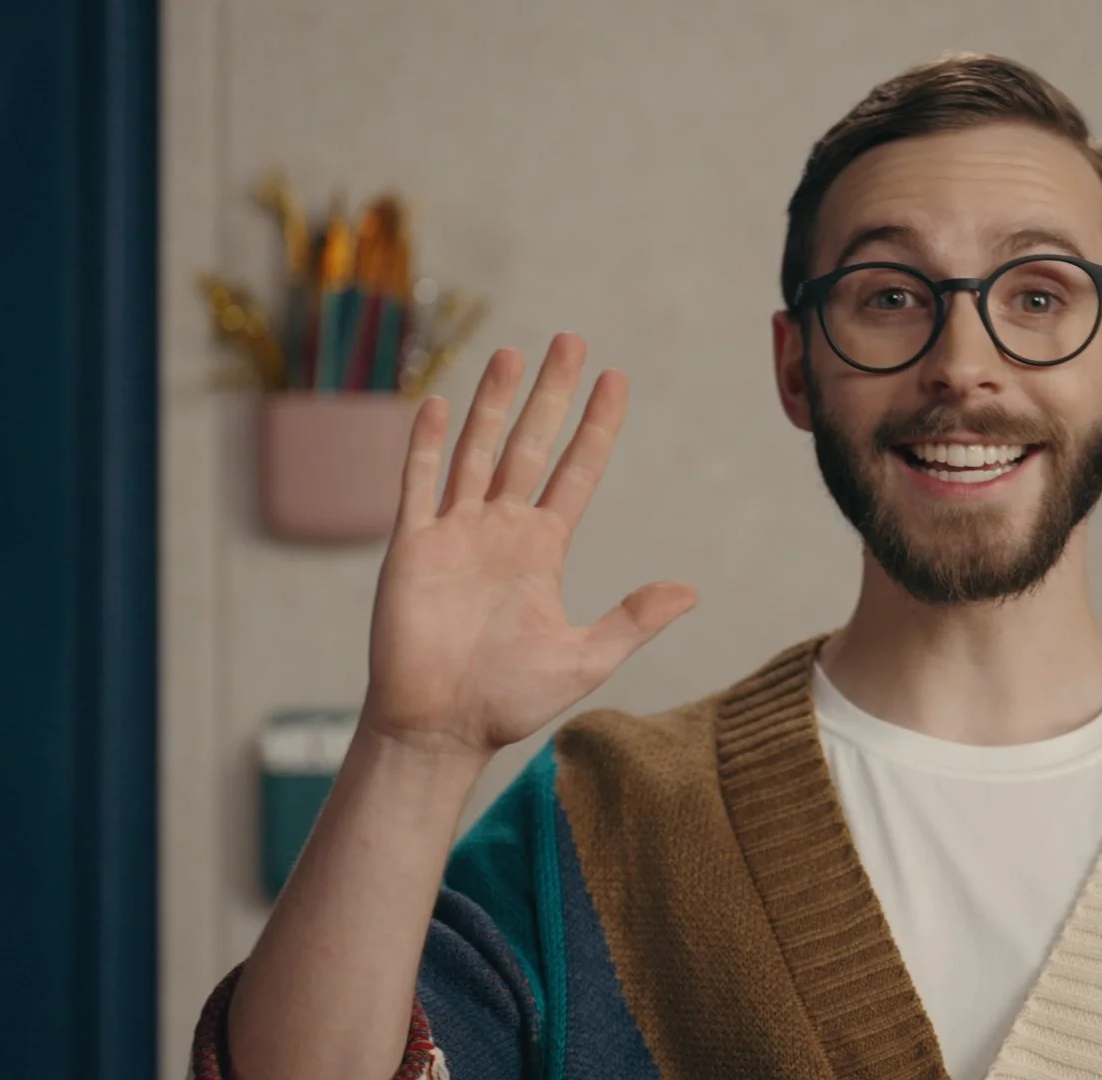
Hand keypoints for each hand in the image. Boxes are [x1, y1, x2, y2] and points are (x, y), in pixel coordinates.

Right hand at [362, 333, 695, 757]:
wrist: (440, 727)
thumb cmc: (508, 701)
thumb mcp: (586, 657)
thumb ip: (633, 619)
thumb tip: (691, 591)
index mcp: (543, 550)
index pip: (577, 472)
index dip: (596, 427)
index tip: (615, 380)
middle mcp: (500, 530)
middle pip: (531, 445)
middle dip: (551, 394)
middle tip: (570, 341)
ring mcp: (454, 534)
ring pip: (477, 451)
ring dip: (495, 403)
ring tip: (513, 353)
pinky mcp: (411, 548)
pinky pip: (418, 485)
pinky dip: (427, 446)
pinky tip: (439, 405)